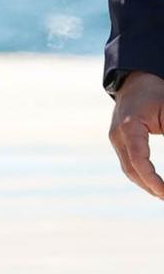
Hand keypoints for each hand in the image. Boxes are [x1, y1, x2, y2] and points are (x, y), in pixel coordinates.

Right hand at [109, 70, 163, 199]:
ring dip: (145, 183)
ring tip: (162, 194)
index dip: (153, 180)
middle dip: (150, 187)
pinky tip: (153, 183)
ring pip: (128, 169)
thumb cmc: (156, 93)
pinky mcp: (118, 140)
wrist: (136, 80)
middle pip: (131, 170)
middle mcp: (117, 135)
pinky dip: (140, 174)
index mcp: (129, 127)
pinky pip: (128, 163)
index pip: (139, 161)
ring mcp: (115, 138)